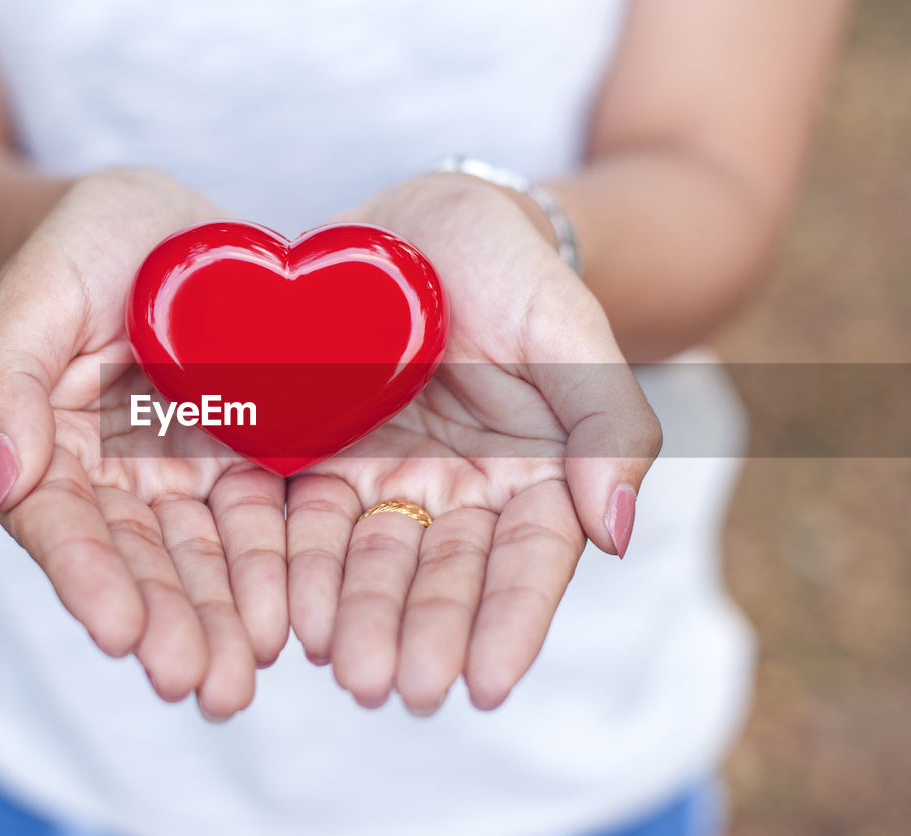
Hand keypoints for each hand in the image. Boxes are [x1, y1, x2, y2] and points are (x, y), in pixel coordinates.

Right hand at [0, 169, 287, 718]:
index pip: (61, 522)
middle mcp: (113, 477)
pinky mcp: (246, 463)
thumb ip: (6, 378)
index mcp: (48, 444)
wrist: (159, 225)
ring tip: (240, 681)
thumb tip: (2, 475)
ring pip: (202, 560)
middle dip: (168, 625)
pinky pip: (263, 522)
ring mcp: (182, 476)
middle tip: (200, 688)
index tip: (121, 633)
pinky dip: (273, 572)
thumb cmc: (83, 242)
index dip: (89, 578)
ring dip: (221, 622)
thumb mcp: (39, 287)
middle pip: (138, 562)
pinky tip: (291, 622)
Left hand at [286, 173, 661, 712]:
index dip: (511, 621)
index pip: (529, 560)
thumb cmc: (508, 264)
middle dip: (421, 634)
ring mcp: (389, 479)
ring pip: (373, 562)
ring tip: (343, 669)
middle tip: (396, 690)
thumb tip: (619, 533)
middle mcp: (461, 492)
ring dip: (359, 618)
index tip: (488, 686)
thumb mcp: (568, 323)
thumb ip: (607, 421)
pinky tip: (291, 612)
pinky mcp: (321, 458)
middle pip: (443, 575)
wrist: (418, 220)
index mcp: (535, 472)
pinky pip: (310, 520)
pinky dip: (303, 567)